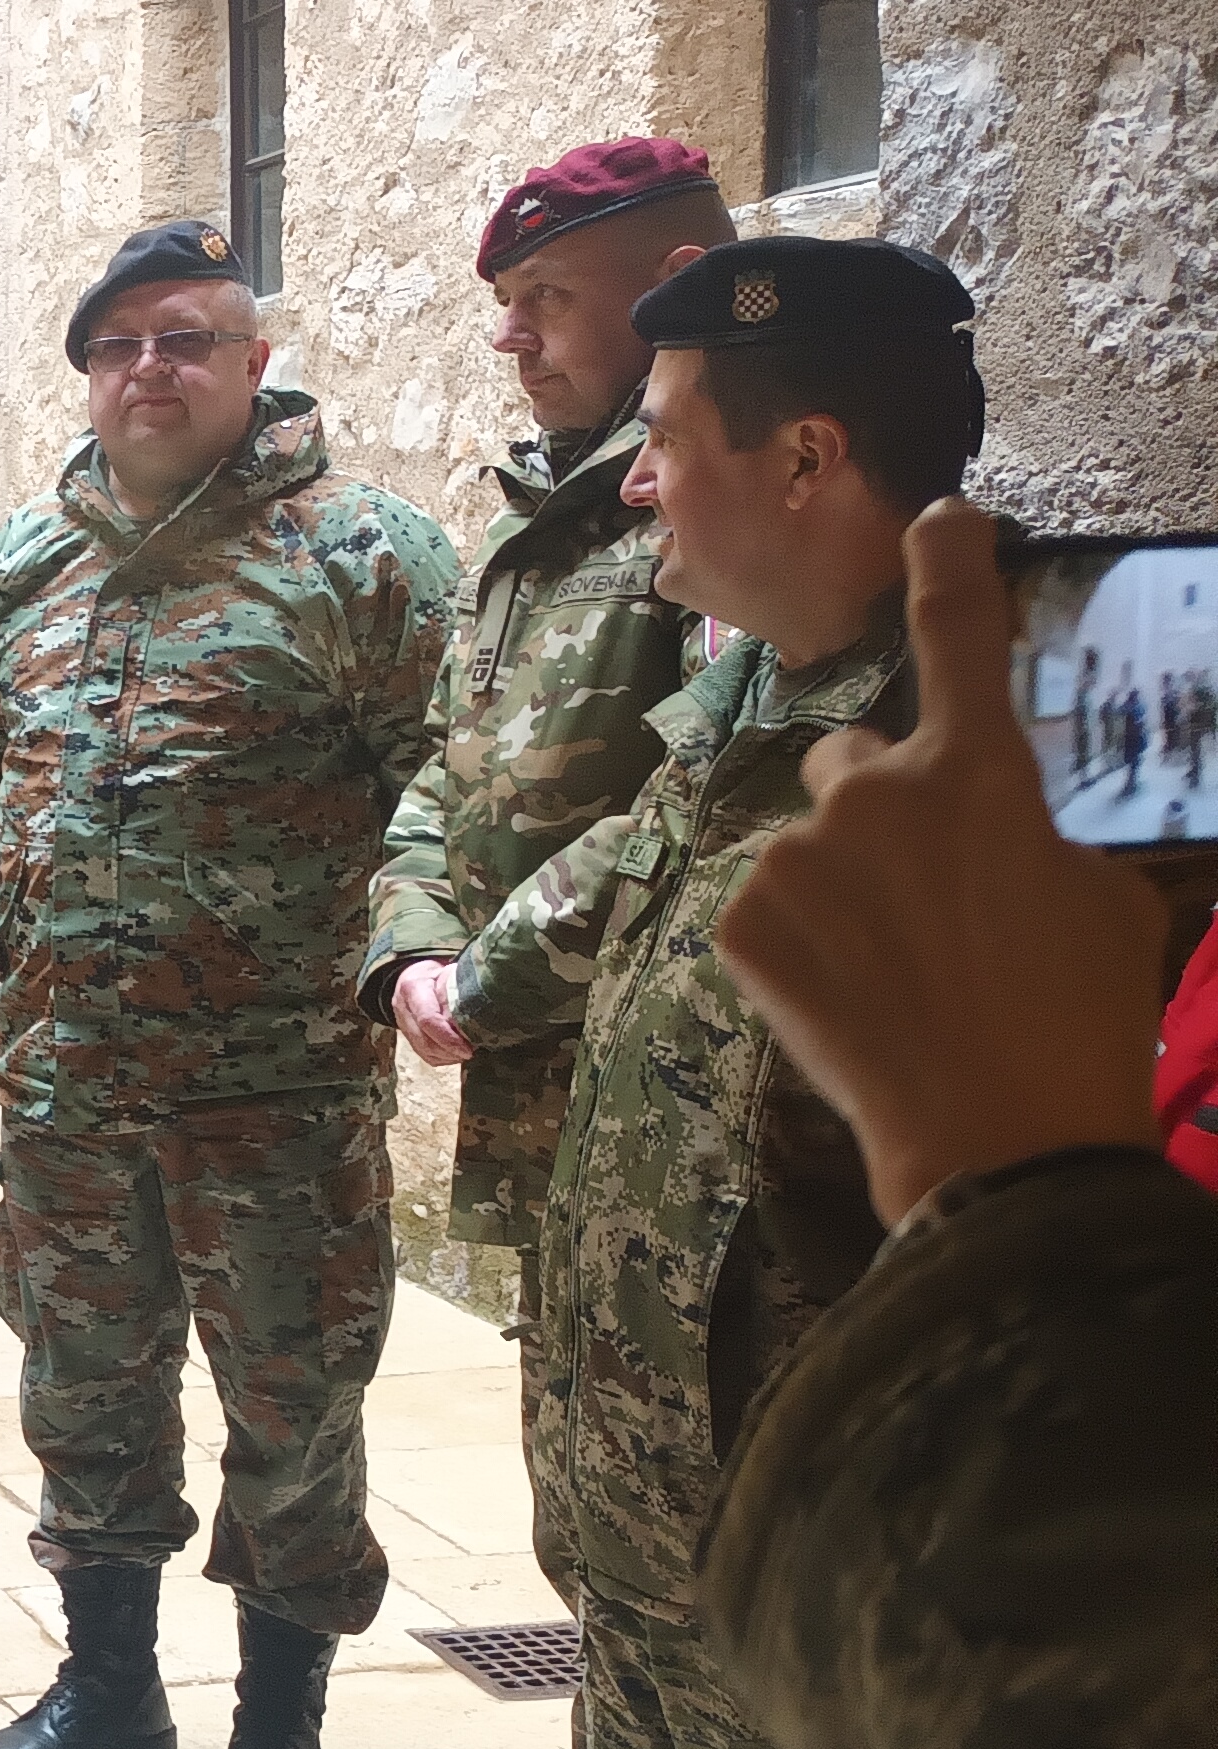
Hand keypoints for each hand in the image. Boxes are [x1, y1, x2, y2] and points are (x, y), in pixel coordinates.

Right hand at [392, 958, 473, 1064]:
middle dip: (451, 1051)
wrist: (412, 977)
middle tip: (472, 1052)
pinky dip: (444, 1059)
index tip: (468, 1047)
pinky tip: (457, 1053)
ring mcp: (403, 1025)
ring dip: (448, 1056)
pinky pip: (426, 1056)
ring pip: (425, 1051)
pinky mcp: (408, 1037)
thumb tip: (484, 1005)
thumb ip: (459, 988)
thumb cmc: (436, 974)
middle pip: (425, 1041)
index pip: (428, 1019)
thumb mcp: (447, 972)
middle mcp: (403, 1009)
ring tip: (467, 1052)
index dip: (448, 1037)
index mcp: (413, 988)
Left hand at [717, 499, 1165, 1227]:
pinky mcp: (739, 920)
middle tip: (930, 903)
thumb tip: (1001, 837)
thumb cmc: (1076, 1018)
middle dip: (883, 810)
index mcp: (978, 774)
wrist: (998, 1139)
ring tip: (900, 975)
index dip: (949, 568)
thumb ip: (1036, 837)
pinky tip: (852, 1001)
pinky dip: (803, 945)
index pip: (960, 636)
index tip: (939, 518)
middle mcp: (871, 792)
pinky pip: (773, 908)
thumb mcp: (1102, 901)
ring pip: (813, 847)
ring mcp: (795, 856)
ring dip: (843, 888)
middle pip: (856, 763)